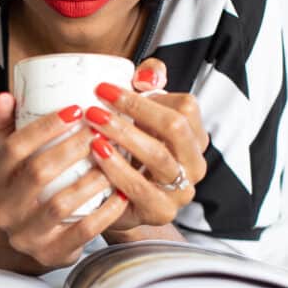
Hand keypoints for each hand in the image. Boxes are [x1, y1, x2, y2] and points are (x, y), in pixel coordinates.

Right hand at [0, 92, 128, 269]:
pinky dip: (105, 213)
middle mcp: (1, 212)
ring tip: (113, 159)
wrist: (37, 240)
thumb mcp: (15, 159)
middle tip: (100, 130)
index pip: (13, 148)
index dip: (45, 127)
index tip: (76, 109)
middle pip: (37, 173)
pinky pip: (82, 232)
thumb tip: (6, 96)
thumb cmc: (30, 189)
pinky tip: (122, 194)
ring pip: (60, 204)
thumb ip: (8, 126)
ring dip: (90, 179)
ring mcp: (24, 237)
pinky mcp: (50, 255)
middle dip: (72, 148)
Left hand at [84, 58, 208, 231]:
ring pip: (159, 157)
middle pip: (175, 127)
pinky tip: (97, 155)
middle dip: (134, 112)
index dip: (144, 95)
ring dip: (124, 137)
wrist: (118, 203)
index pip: (184, 106)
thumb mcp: (137, 115)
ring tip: (93, 127)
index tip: (104, 89)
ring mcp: (182, 190)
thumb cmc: (127, 152)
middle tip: (96, 106)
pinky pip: (141, 189)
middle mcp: (194, 163)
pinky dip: (117, 169)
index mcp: (194, 135)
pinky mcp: (161, 211)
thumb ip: (147, 84)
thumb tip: (147, 75)